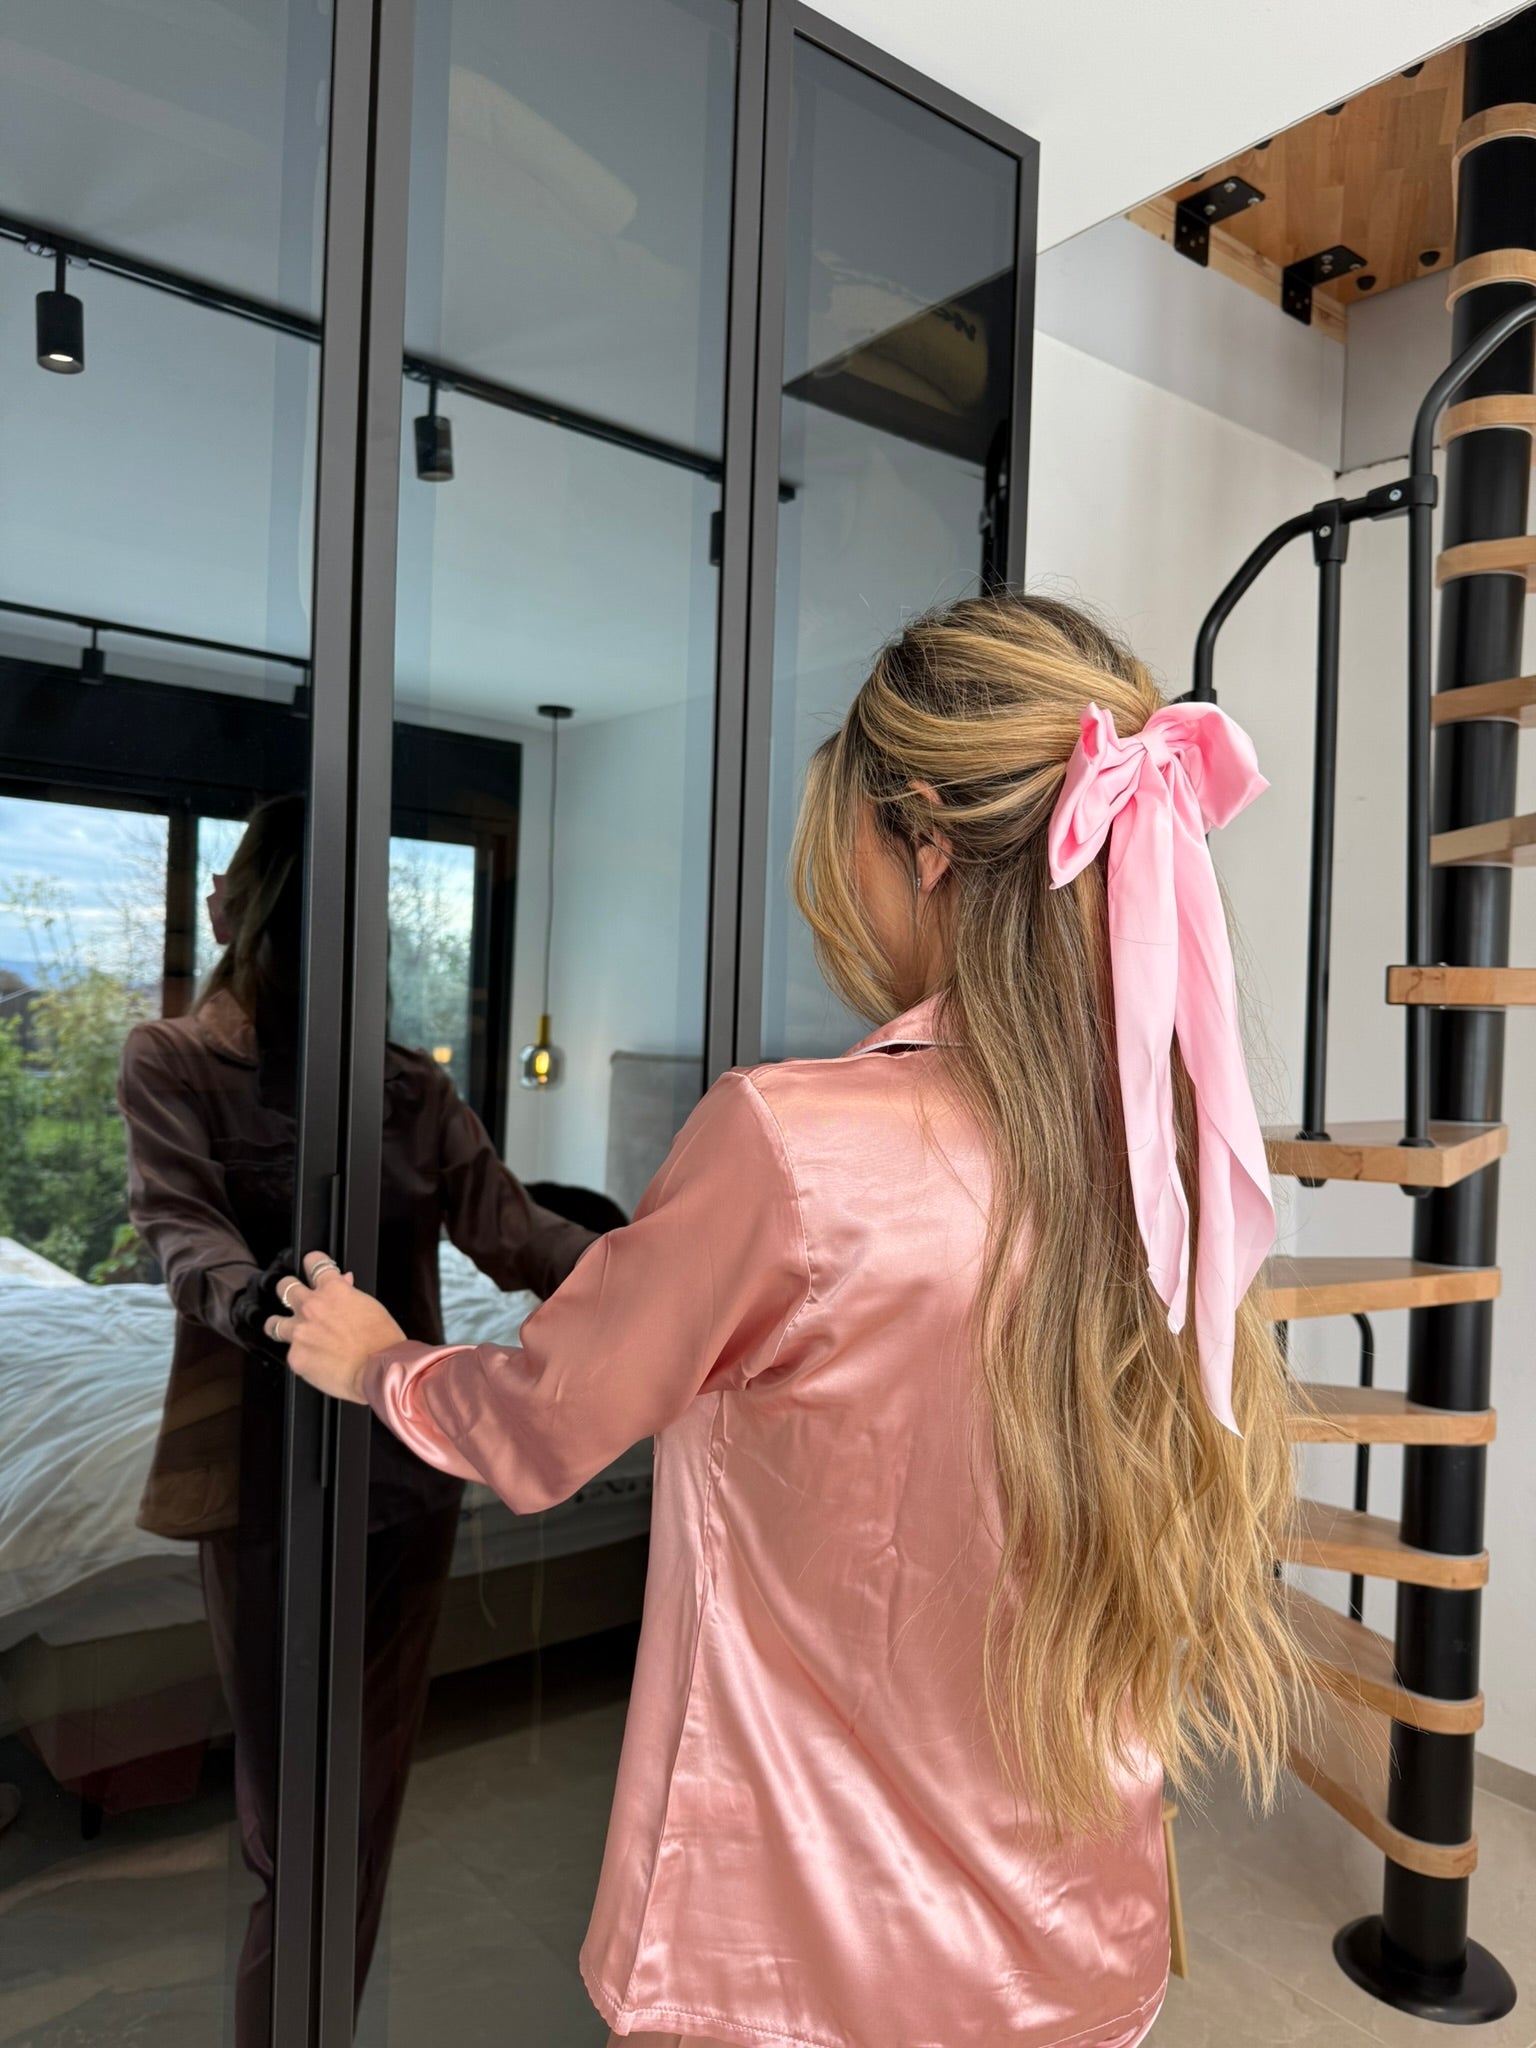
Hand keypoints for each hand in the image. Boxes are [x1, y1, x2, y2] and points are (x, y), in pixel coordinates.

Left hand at [267, 1251, 405, 1404]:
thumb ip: (350, 1293)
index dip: (312, 1263)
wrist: (378, 1371)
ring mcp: (299, 1332)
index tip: (311, 1265)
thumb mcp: (370, 1307)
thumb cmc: (381, 1341)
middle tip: (293, 1297)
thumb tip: (344, 1282)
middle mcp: (311, 1307)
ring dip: (280, 1325)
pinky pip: (290, 1354)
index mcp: (333, 1290)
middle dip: (288, 1290)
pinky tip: (312, 1360)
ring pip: (273, 1323)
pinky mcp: (295, 1357)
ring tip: (285, 1330)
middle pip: (284, 1287)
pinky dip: (300, 1356)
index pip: (314, 1262)